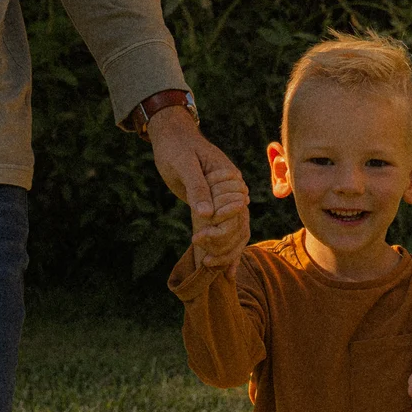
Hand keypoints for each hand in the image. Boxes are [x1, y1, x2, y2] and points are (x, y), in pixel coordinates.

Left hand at [150, 103, 247, 266]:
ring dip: (228, 251)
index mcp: (230, 177)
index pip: (236, 209)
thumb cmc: (177, 147)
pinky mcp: (215, 207)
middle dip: (224, 244)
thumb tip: (207, 214)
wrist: (172, 139)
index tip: (200, 238)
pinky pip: (227, 230)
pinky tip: (227, 272)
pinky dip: (228, 250)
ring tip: (214, 268)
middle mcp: (233, 190)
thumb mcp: (184, 164)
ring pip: (237, 231)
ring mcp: (225, 200)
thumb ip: (197, 187)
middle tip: (204, 259)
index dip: (222, 227)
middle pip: (239, 223)